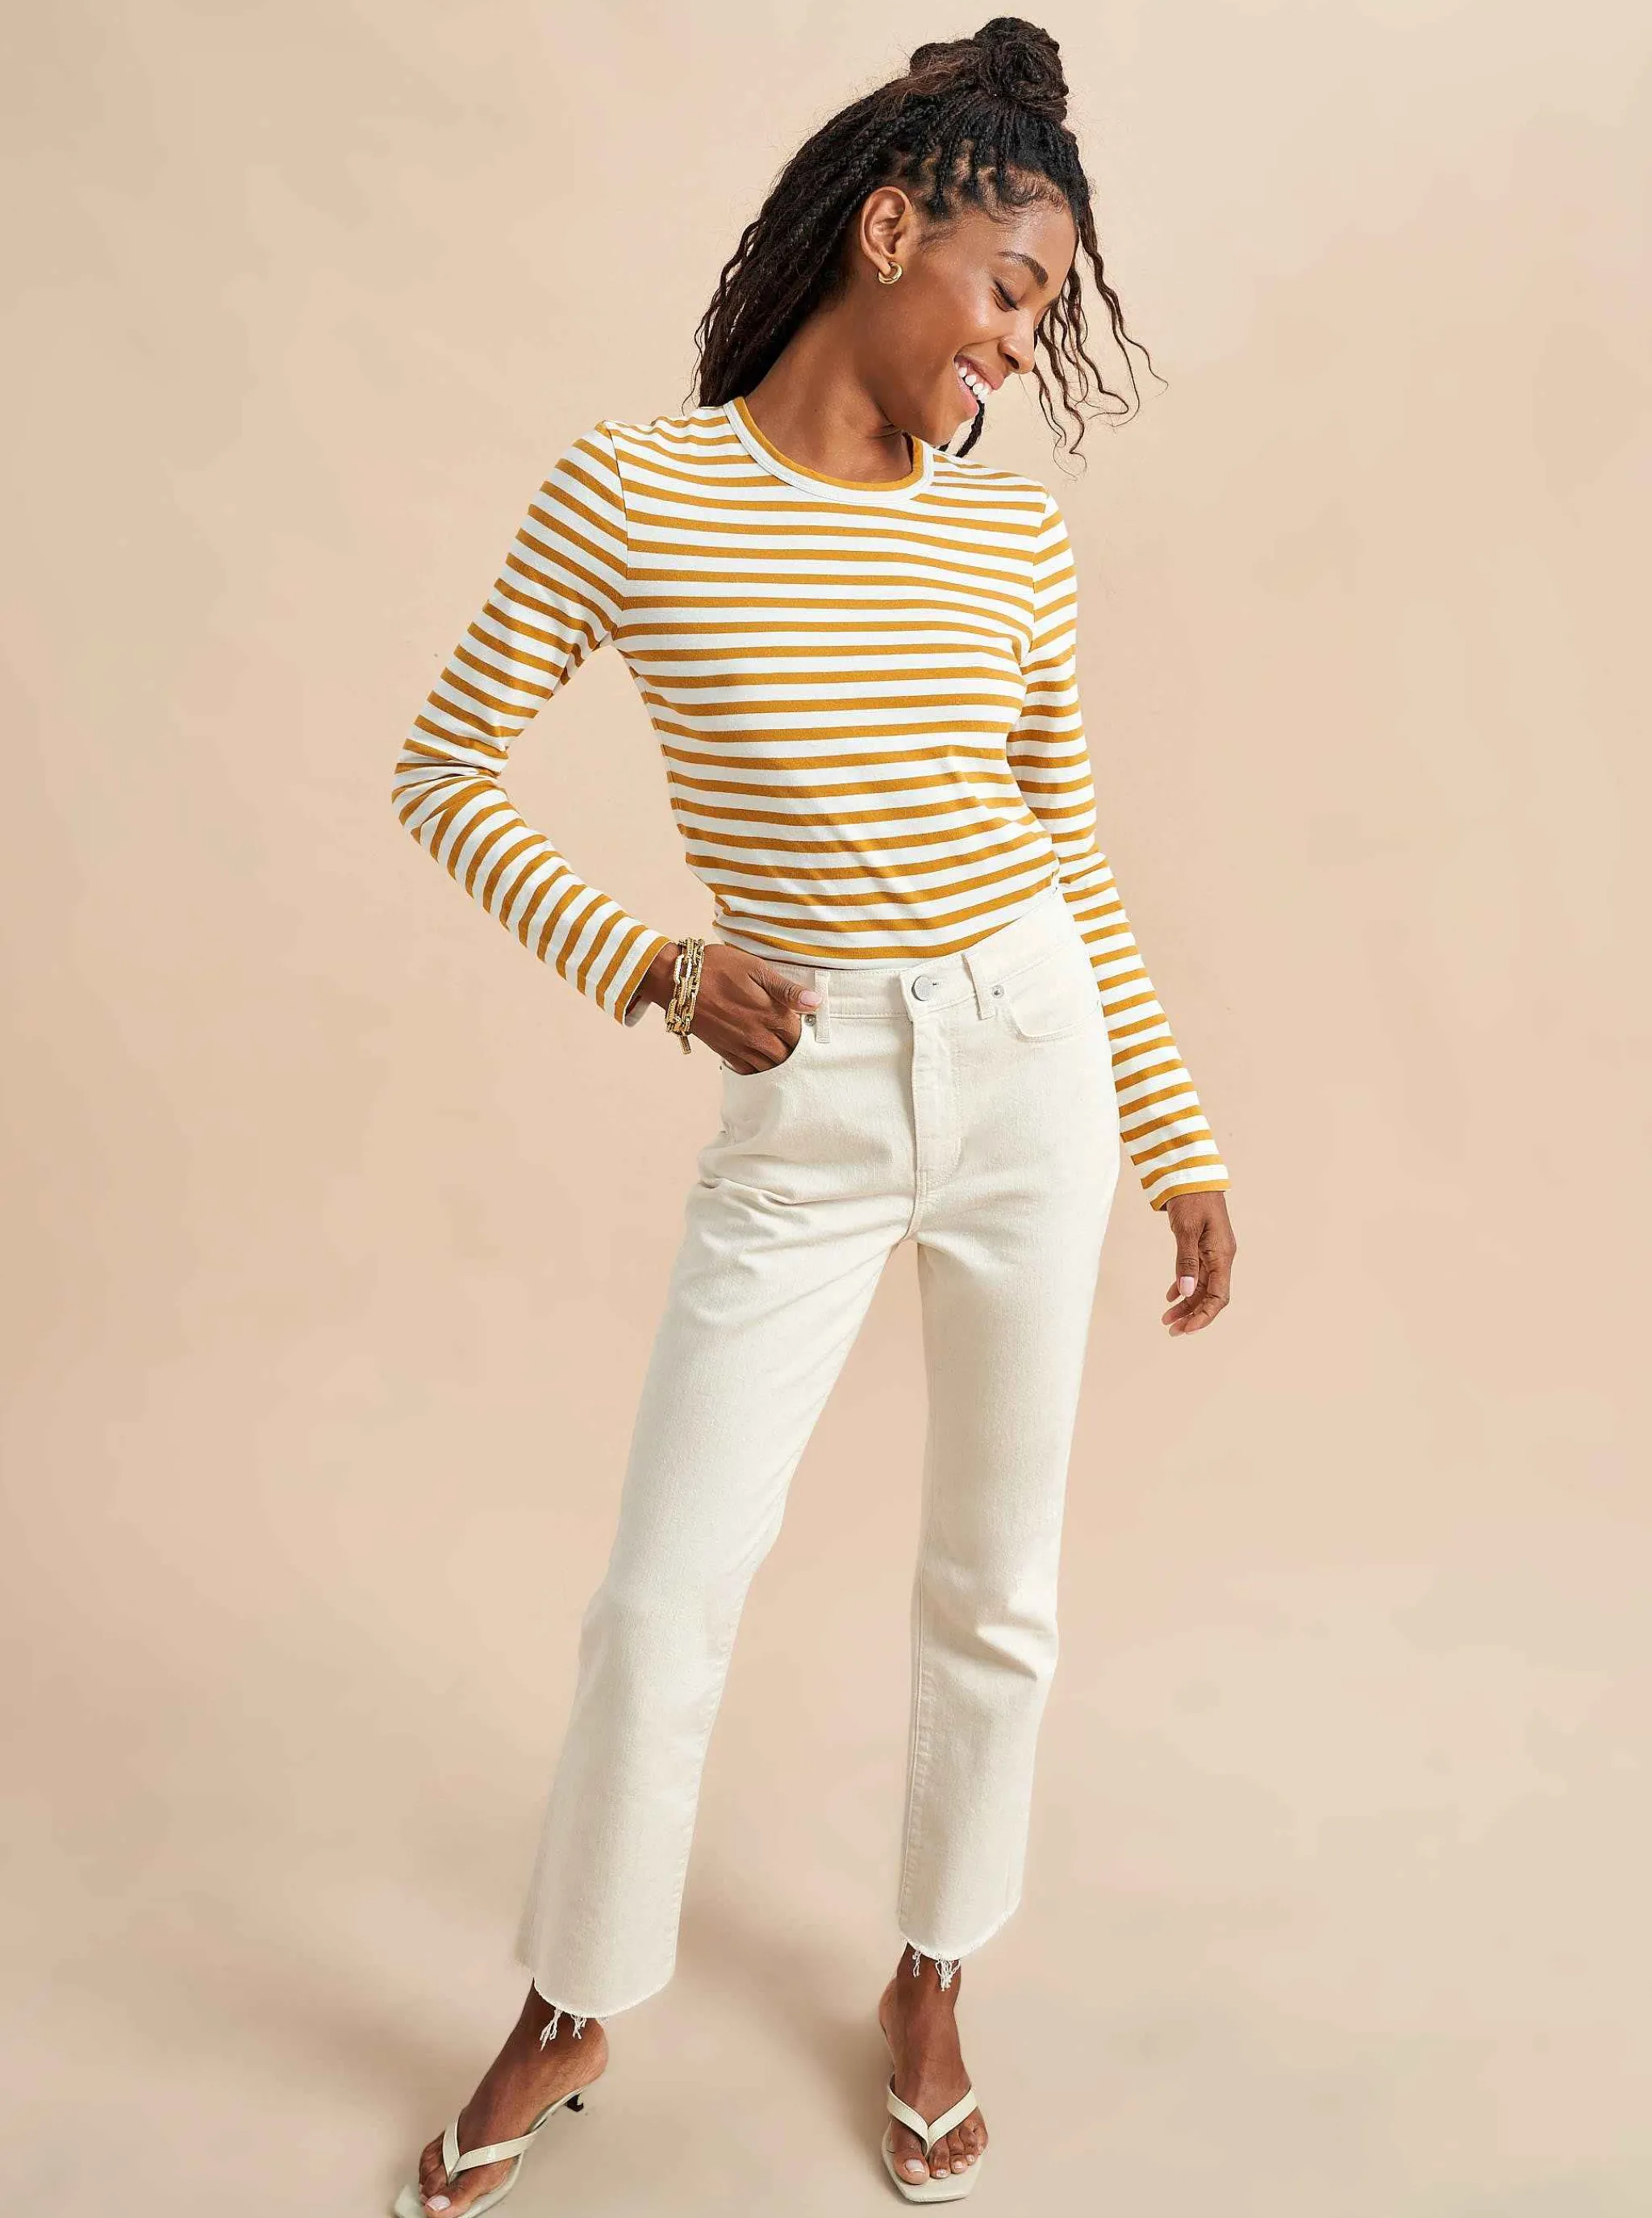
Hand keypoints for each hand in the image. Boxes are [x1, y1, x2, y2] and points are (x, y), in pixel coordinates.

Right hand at [640, 941, 821, 1071]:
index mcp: (770, 1015)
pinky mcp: (723, 1051)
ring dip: (778, 1061)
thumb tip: (816, 1003)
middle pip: (788, 1056)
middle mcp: (757, 1037)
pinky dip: (757, 1068)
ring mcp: (740, 1047)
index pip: (800, 1036)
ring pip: (770, 1066)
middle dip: (795, 1050)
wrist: (678, 982)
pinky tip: (760, 1057)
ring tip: (781, 1049)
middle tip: (795, 1039)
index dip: (807, 1032)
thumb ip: (787, 989)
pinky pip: (747, 1070)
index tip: (808, 1025)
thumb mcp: (756, 969)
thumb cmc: (718, 968)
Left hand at [1160, 1190, 1235, 1334]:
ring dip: (1186, 1304)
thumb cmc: (1191, 1198)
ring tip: (1166, 1318)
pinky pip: (1195, 1273)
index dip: (1204, 1315)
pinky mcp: (1201, 1246)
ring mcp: (1212, 1252)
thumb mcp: (1186, 1229)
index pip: (1219, 1296)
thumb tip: (1187, 1293)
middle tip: (1171, 1330)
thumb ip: (1186, 1261)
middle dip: (1193, 1315)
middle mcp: (1220, 1256)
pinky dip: (1183, 1286)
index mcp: (1222, 1254)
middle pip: (1211, 1295)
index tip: (1187, 1329)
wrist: (1191, 1173)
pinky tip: (1170, 1297)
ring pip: (1201, 1287)